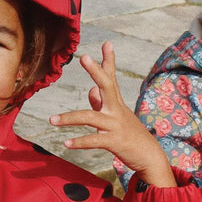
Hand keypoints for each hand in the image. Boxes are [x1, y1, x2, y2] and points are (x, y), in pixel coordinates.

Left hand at [50, 42, 175, 185]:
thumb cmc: (132, 137)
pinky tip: (66, 144)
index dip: (108, 61)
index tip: (107, 43)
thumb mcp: (118, 118)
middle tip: (84, 57)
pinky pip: (94, 140)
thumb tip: (90, 90)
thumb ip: (102, 104)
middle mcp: (116, 111)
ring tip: (52, 120)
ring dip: (69, 118)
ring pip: (90, 117)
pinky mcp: (115, 142)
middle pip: (107, 86)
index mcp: (116, 104)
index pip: (111, 78)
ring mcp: (116, 126)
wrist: (150, 157)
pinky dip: (79, 142)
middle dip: (96, 71)